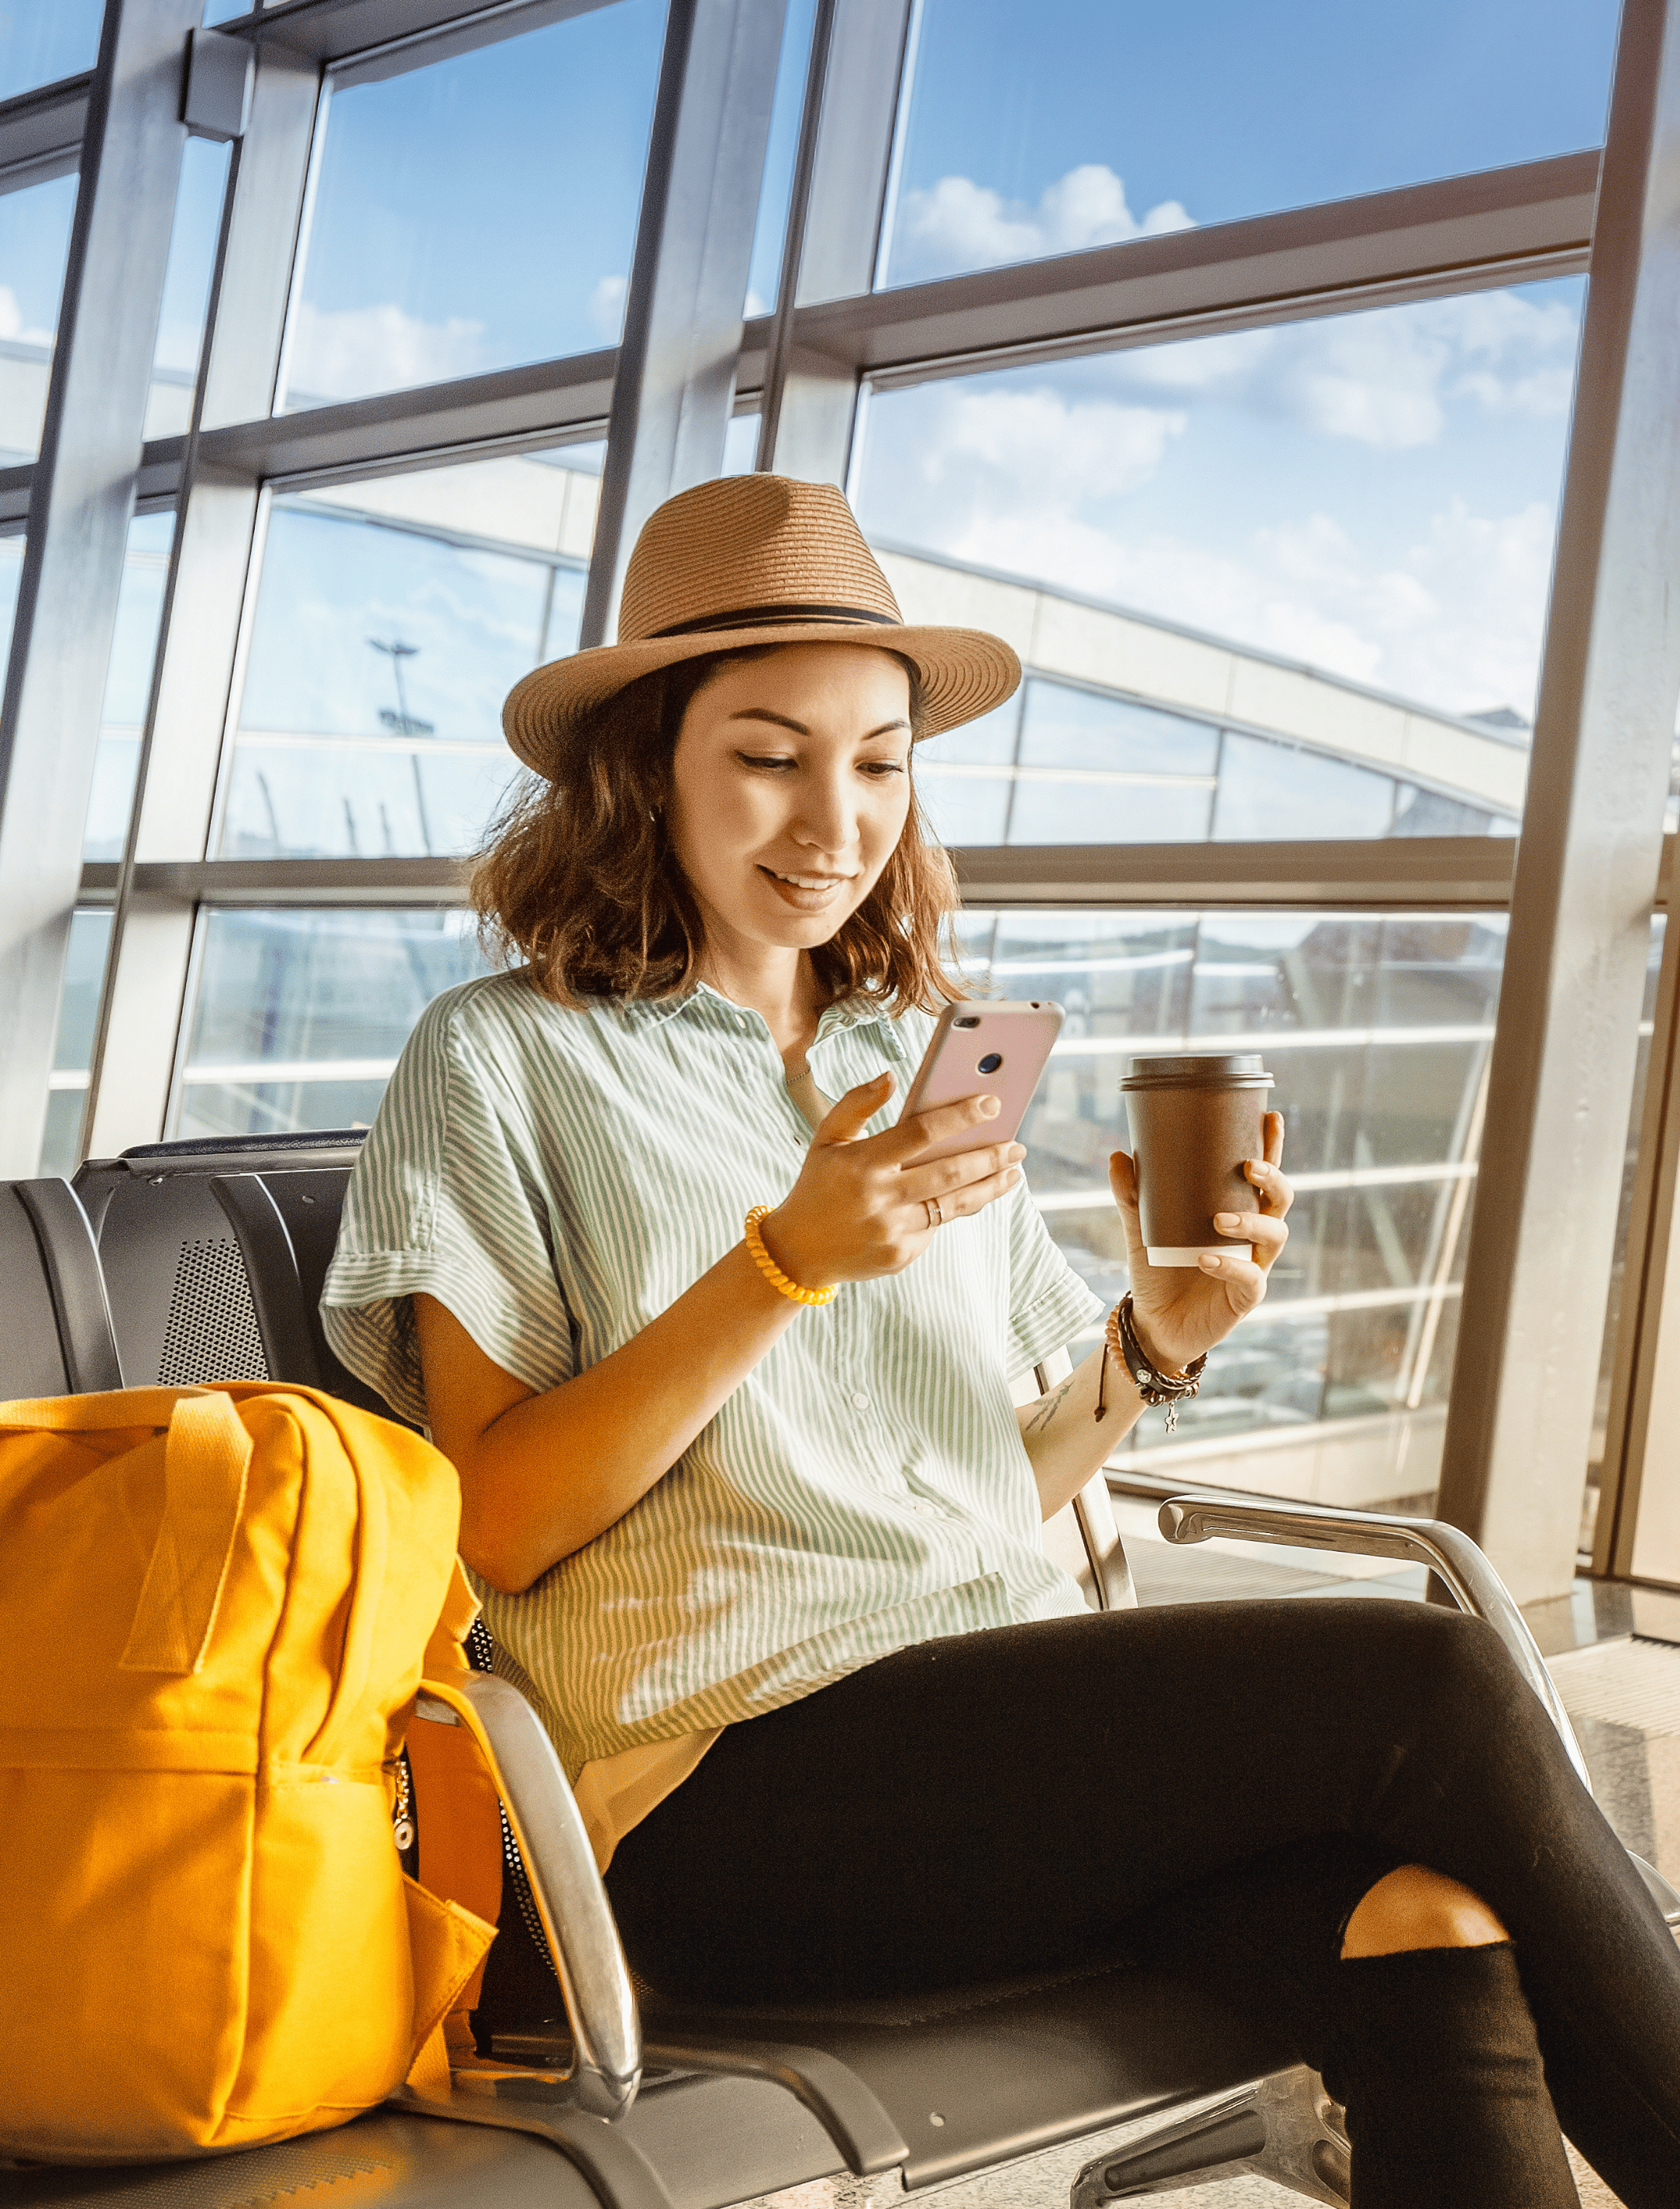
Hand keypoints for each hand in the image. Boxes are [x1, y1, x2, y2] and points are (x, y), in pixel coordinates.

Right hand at [761, 1071, 1025, 1288]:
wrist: (797, 1252)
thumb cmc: (817, 1185)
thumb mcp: (825, 1139)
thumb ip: (856, 1104)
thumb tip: (891, 1076)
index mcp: (861, 1163)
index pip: (920, 1133)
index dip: (959, 1116)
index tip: (992, 1103)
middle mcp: (879, 1199)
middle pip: (949, 1172)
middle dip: (990, 1156)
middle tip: (1017, 1145)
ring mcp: (892, 1231)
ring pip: (954, 1204)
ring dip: (989, 1186)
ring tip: (1012, 1171)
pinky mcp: (901, 1256)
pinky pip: (937, 1226)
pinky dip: (953, 1208)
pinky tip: (971, 1193)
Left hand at [1107, 1112, 1291, 1374]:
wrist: (1153, 1324)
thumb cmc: (1158, 1271)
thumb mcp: (1142, 1228)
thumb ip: (1133, 1195)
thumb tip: (1118, 1155)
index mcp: (1235, 1211)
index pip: (1261, 1176)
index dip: (1271, 1147)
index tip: (1270, 1118)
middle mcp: (1252, 1236)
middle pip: (1281, 1200)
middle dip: (1272, 1179)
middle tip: (1248, 1166)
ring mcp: (1253, 1265)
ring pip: (1275, 1236)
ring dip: (1251, 1222)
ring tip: (1218, 1219)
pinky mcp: (1245, 1298)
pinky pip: (1250, 1278)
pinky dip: (1229, 1267)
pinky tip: (1205, 1259)